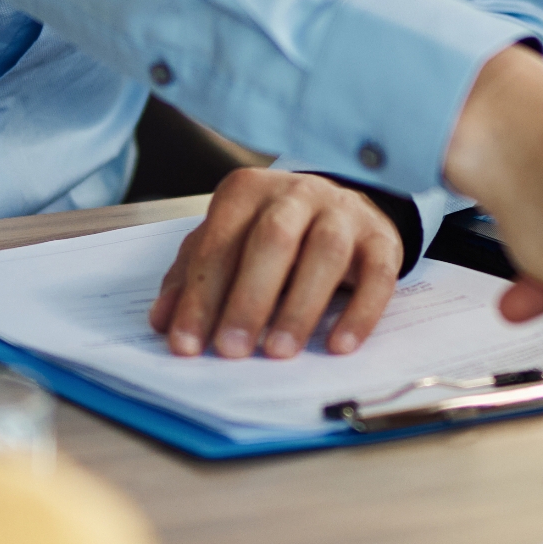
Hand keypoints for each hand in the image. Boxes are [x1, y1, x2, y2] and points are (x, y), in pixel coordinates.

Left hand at [148, 168, 400, 357]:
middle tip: (231, 349)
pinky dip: (360, 312)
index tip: (186, 344)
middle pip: (272, 239)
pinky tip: (339, 345)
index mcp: (248, 192)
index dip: (200, 295)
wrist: (342, 207)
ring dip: (300, 306)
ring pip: (325, 252)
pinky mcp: (381, 238)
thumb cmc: (275, 234)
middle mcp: (297, 194)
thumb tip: (162, 320)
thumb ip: (193, 276)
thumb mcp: (229, 244)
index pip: (219, 243)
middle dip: (248, 298)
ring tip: (279, 352)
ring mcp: (343, 212)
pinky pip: (377, 274)